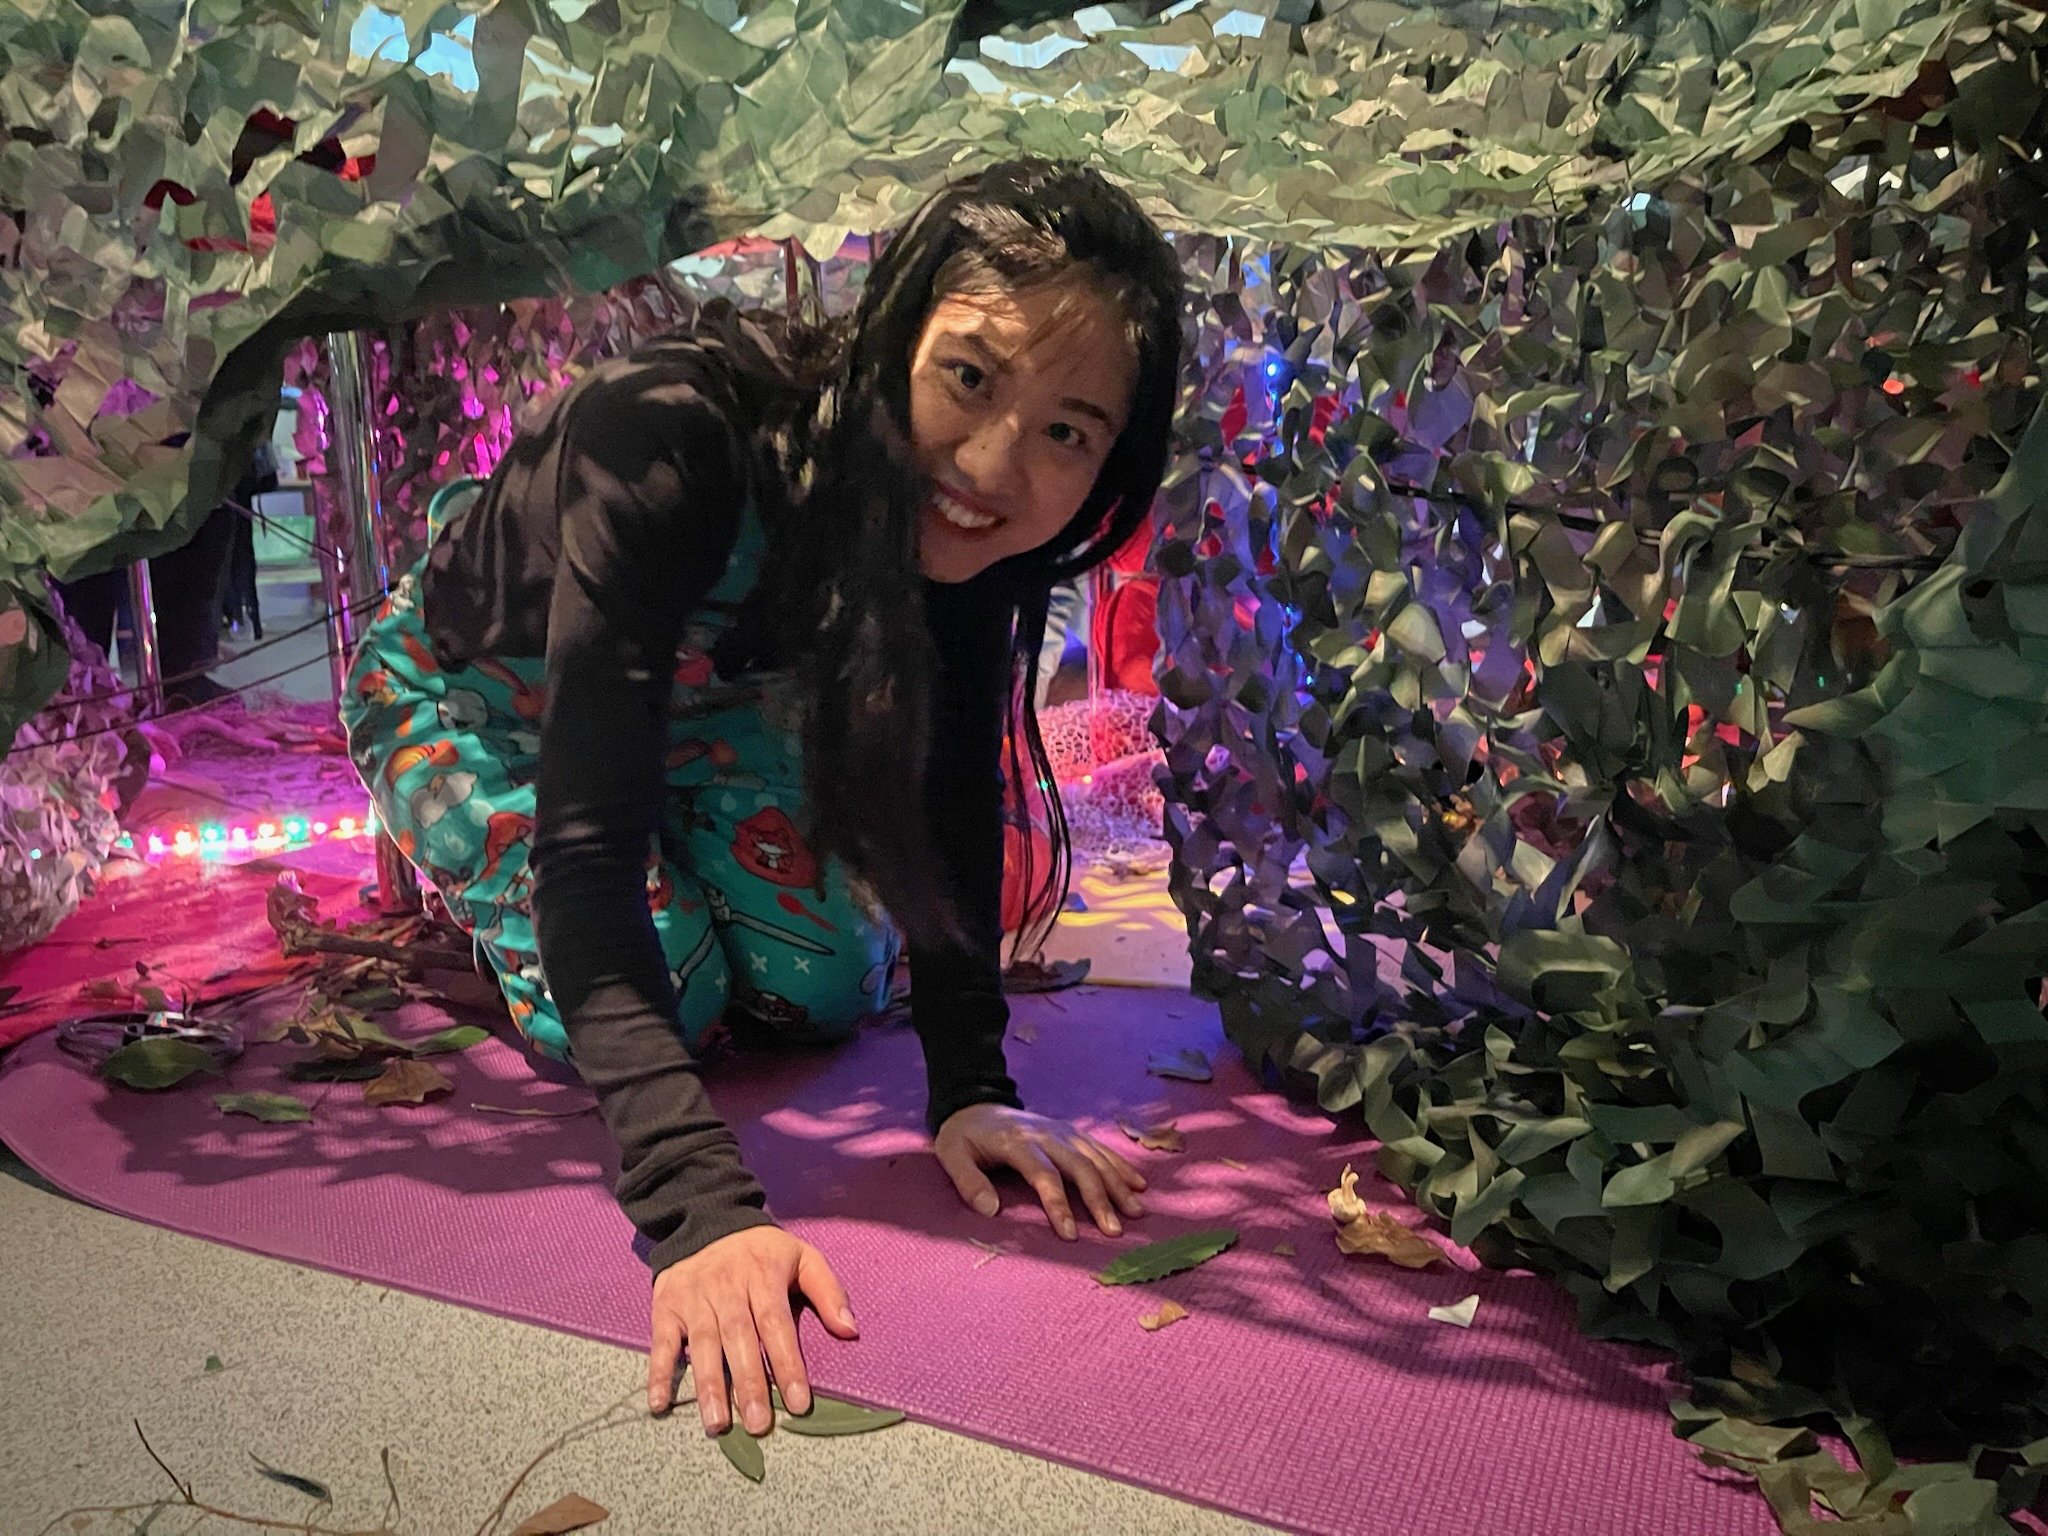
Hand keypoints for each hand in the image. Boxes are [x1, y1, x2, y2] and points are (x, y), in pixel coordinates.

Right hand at [646, 1225, 858, 1436]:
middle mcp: (726, 1288)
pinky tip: (660, 1404)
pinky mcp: (666, 1307)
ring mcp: (694, 1298)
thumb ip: (828, 1290)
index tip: (800, 1402)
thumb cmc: (762, 1252)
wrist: (706, 1221)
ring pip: (703, 1345)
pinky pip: (662, 1342)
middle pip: (739, 1339)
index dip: (787, 1364)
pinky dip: (659, 1373)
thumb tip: (850, 1330)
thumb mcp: (802, 1256)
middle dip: (749, 1384)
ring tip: (717, 1424)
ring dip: (709, 1386)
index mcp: (763, 1276)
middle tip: (759, 1425)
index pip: (776, 1324)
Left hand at [934, 1103, 1147, 1240]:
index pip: (1044, 1175)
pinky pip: (1100, 1148)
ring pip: (1095, 1157)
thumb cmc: (964, 1136)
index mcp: (1018, 1142)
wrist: (976, 1102)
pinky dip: (1120, 1165)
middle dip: (1099, 1199)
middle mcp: (1047, 1134)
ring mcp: (1062, 1131)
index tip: (1071, 1235)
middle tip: (1114, 1231)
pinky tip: (1138, 1184)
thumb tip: (990, 1210)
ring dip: (1118, 1184)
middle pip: (1079, 1167)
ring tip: (1136, 1211)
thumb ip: (968, 1182)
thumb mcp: (952, 1155)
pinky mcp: (1070, 1131)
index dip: (1058, 1205)